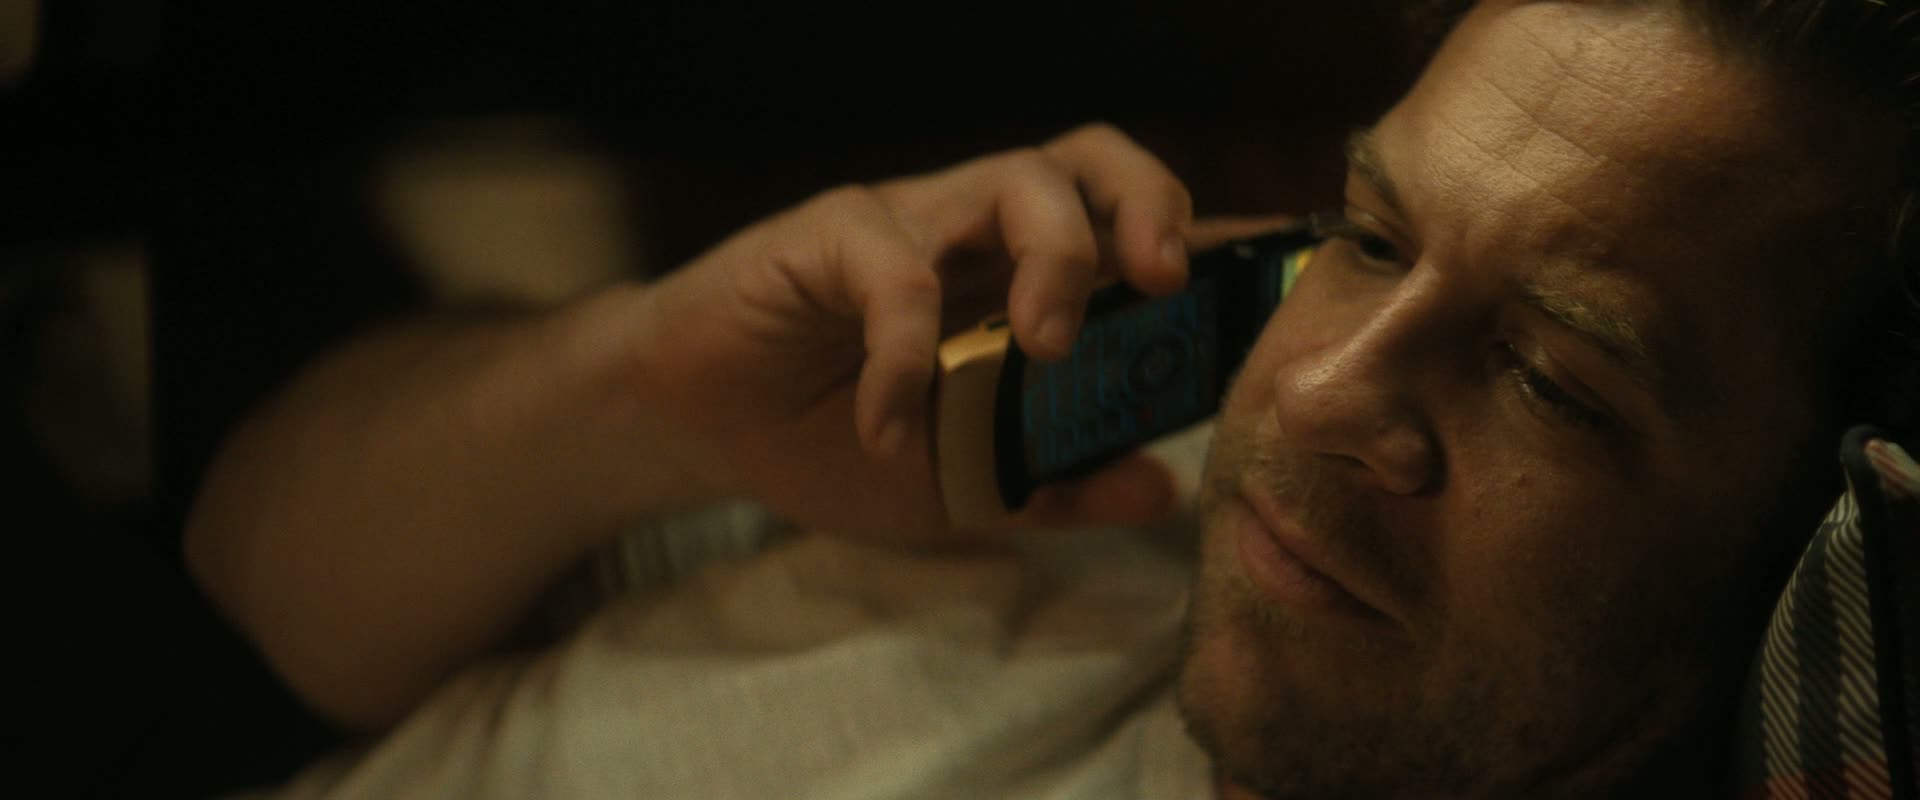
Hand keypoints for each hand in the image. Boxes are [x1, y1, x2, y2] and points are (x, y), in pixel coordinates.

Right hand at [626, 124, 1195, 542]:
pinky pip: (892, 271)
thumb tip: (1162, 486)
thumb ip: (1054, 486)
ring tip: (1043, 350)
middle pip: (1090, 160)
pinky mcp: (827, 236)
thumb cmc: (834, 440)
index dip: (1201, 235)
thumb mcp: (958, 488)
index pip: (1128, 224)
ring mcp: (907, 224)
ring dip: (1053, 258)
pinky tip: (888, 429)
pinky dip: (907, 356)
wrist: (699, 430)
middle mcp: (977, 234)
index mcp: (1022, 279)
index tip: (1267, 278)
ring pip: (1012, 180)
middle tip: (1162, 285)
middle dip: (1149, 204)